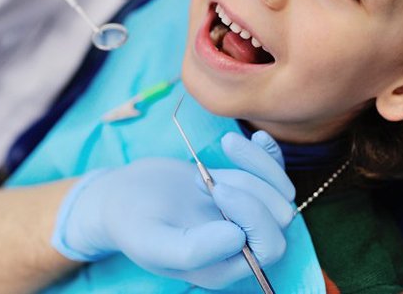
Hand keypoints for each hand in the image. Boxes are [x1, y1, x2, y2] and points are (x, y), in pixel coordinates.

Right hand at [52, 131, 294, 289]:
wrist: (123, 196)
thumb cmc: (132, 222)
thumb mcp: (151, 240)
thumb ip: (192, 250)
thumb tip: (239, 239)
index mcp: (225, 266)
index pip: (268, 246)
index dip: (253, 215)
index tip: (216, 187)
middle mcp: (241, 243)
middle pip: (279, 216)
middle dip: (250, 187)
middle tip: (203, 177)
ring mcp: (242, 213)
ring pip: (279, 190)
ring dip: (255, 165)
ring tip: (215, 155)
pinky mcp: (239, 187)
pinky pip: (271, 171)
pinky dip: (269, 153)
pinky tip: (258, 136)